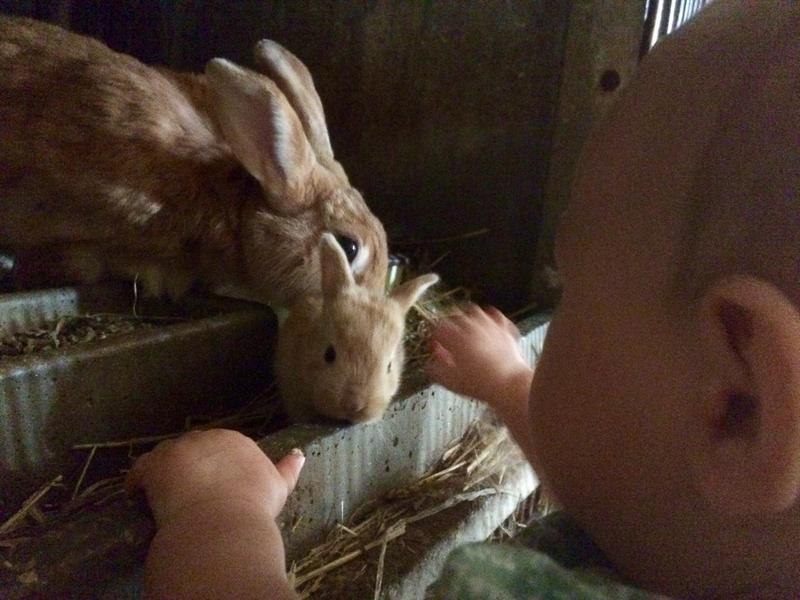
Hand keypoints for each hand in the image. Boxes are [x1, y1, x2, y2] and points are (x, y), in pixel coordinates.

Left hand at [126, 429, 304, 528]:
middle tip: (189, 494)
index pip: (220, 448)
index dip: (214, 468)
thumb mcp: (278, 487)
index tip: (214, 487)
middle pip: (192, 449)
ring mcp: (178, 450)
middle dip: (189, 467)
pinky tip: (139, 498)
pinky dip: (138, 484)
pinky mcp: (153, 466)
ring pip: (166, 457)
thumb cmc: (254, 506)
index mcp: (236, 441)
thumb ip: (288, 469)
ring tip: (163, 498)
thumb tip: (300, 453)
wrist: (223, 523)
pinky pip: (140, 472)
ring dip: (164, 474)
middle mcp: (206, 438)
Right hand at [426, 304, 531, 404]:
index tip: (437, 346)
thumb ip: (436, 369)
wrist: (509, 384)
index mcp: (455, 338)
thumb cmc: (478, 383)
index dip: (435, 337)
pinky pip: (497, 316)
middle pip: (454, 316)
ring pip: (474, 311)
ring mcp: (489, 326)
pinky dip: (490, 318)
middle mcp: (471, 327)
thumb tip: (431, 362)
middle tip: (450, 337)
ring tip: (467, 327)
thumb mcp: (450, 381)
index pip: (438, 328)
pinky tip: (489, 324)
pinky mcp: (505, 330)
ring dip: (468, 317)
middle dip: (450, 325)